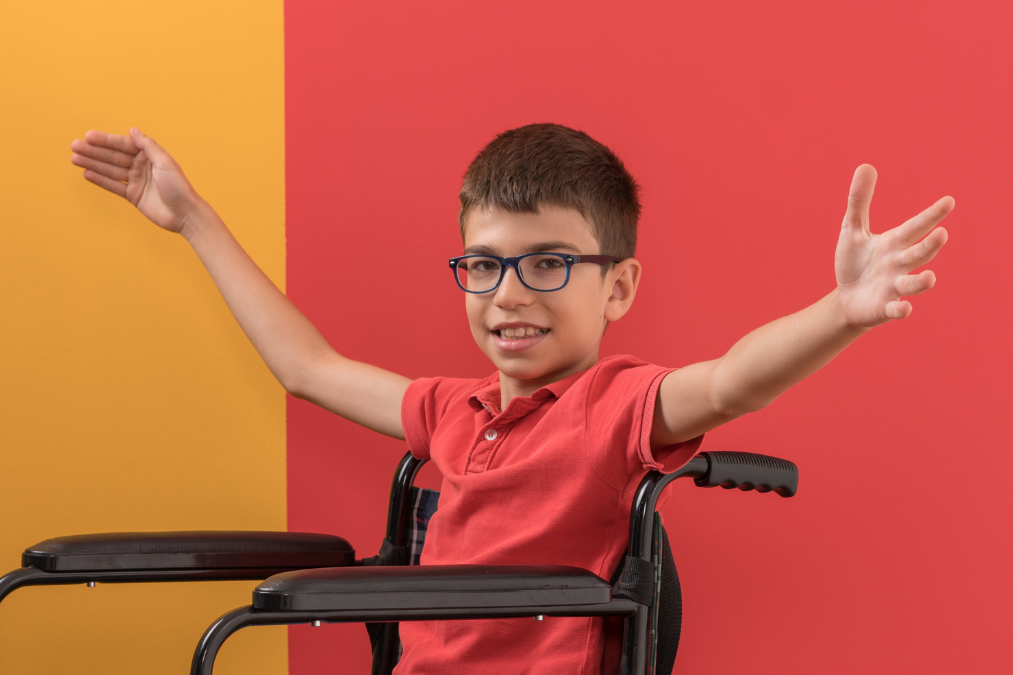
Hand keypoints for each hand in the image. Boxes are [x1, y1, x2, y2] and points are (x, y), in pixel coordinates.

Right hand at [71, 128, 202, 235]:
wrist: (185, 214)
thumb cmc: (178, 187)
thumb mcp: (164, 162)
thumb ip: (148, 146)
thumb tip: (132, 130)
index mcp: (150, 156)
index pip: (123, 145)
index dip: (105, 141)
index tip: (88, 136)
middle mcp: (141, 166)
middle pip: (113, 157)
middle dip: (94, 151)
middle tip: (74, 146)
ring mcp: (136, 181)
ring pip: (110, 170)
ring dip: (93, 164)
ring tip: (74, 158)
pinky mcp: (133, 196)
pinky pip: (114, 186)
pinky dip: (100, 180)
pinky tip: (86, 174)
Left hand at [835, 165, 951, 326]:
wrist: (847, 298)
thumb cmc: (855, 262)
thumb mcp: (852, 229)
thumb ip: (859, 201)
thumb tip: (865, 165)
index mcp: (894, 243)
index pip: (915, 227)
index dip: (931, 215)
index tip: (948, 201)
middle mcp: (899, 264)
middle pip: (919, 254)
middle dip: (930, 246)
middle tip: (942, 234)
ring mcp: (894, 287)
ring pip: (912, 284)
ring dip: (922, 282)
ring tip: (930, 277)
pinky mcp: (885, 308)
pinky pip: (896, 310)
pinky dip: (900, 310)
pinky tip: (904, 309)